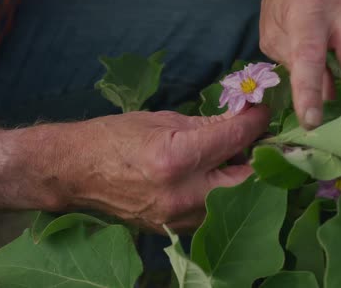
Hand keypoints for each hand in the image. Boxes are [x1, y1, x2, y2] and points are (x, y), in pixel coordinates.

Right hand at [49, 106, 268, 232]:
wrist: (78, 171)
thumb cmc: (116, 137)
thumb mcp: (163, 120)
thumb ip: (208, 123)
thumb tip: (242, 115)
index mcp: (176, 158)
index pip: (234, 139)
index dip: (255, 122)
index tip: (263, 111)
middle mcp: (182, 193)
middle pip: (246, 179)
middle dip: (259, 156)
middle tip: (259, 138)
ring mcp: (179, 217)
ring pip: (234, 200)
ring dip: (243, 177)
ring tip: (237, 155)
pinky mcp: (175, 228)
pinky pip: (213, 211)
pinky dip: (222, 192)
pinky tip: (216, 175)